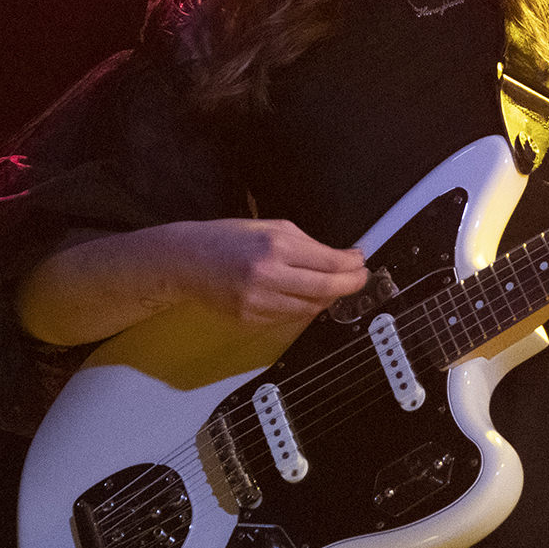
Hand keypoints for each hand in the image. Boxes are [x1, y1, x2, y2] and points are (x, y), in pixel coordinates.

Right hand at [176, 218, 368, 325]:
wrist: (187, 261)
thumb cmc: (229, 239)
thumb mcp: (271, 227)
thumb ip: (308, 244)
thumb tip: (342, 257)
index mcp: (275, 246)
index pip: (329, 262)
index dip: (352, 265)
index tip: (361, 262)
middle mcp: (267, 275)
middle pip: (325, 289)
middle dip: (350, 284)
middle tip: (360, 278)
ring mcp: (258, 302)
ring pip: (310, 308)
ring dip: (328, 298)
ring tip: (334, 287)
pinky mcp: (250, 320)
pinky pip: (289, 318)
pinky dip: (304, 308)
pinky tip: (307, 297)